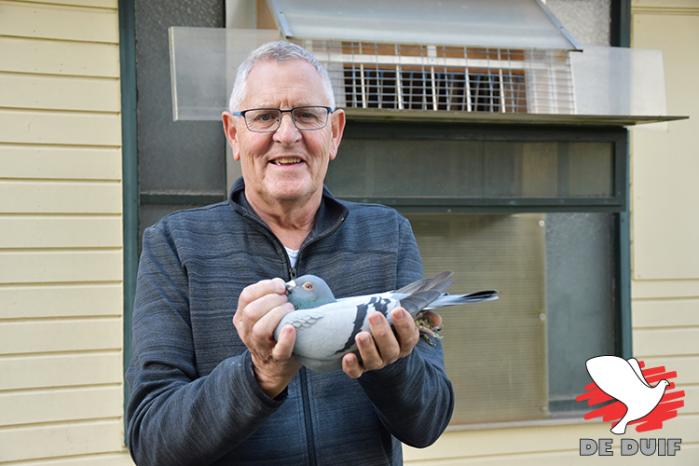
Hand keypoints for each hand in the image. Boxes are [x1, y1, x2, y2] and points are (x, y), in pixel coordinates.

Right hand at [233, 278, 300, 396]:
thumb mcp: (262, 315)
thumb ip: (269, 298)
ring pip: (260, 329)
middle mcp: (247, 331)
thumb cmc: (272, 332)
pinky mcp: (277, 358)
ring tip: (290, 310)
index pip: (246, 295)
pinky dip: (286, 339)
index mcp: (242, 317)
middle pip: (251, 311)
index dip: (264, 287)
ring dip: (277, 314)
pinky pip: (280, 350)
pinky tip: (291, 328)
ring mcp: (260, 346)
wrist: (273, 367)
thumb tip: (286, 284)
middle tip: (286, 300)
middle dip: (272, 300)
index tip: (281, 286)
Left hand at [342, 307, 418, 378]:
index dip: (404, 324)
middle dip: (383, 332)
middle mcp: (392, 354)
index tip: (397, 310)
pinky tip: (347, 357)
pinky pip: (356, 372)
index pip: (409, 336)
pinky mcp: (360, 368)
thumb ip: (421, 315)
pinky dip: (352, 366)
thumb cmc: (393, 327)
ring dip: (368, 348)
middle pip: (391, 348)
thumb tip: (436, 319)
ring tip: (361, 335)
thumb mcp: (406, 320)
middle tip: (374, 315)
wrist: (381, 350)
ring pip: (374, 360)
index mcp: (405, 342)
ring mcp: (376, 362)